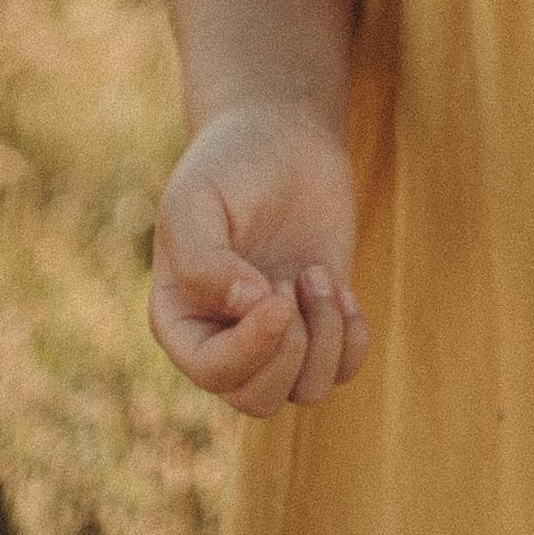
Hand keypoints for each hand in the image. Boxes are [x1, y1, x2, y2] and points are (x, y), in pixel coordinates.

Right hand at [150, 97, 367, 418]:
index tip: (278, 292)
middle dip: (290, 346)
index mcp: (180, 320)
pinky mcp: (320, 323)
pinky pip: (344, 371)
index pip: (214, 373)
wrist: (282, 135)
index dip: (252, 347)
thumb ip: (202, 260)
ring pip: (306, 391)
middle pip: (258, 399)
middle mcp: (224, 339)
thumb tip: (247, 308)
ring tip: (315, 275)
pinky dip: (352, 338)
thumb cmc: (230, 165)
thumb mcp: (195, 200)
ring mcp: (274, 336)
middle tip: (293, 279)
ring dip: (324, 337)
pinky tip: (342, 290)